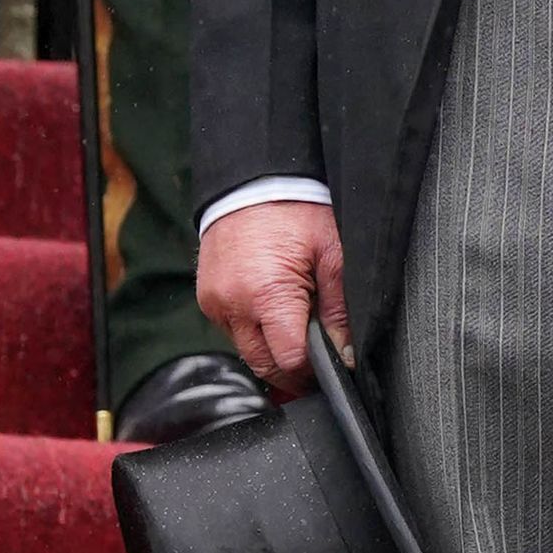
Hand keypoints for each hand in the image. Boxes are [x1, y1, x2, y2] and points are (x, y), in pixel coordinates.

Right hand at [195, 198, 347, 398]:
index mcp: (268, 295)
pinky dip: (253, 331)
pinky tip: (272, 311)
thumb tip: (345, 353)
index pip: (288, 360)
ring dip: (270, 350)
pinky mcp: (207, 300)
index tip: (328, 365)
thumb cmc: (297, 212)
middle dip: (291, 369)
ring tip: (295, 326)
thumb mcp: (332, 256)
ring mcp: (215, 304)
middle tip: (316, 360)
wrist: (254, 182)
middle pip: (263, 365)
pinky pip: (232, 331)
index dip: (312, 369)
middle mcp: (234, 305)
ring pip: (246, 351)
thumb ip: (339, 310)